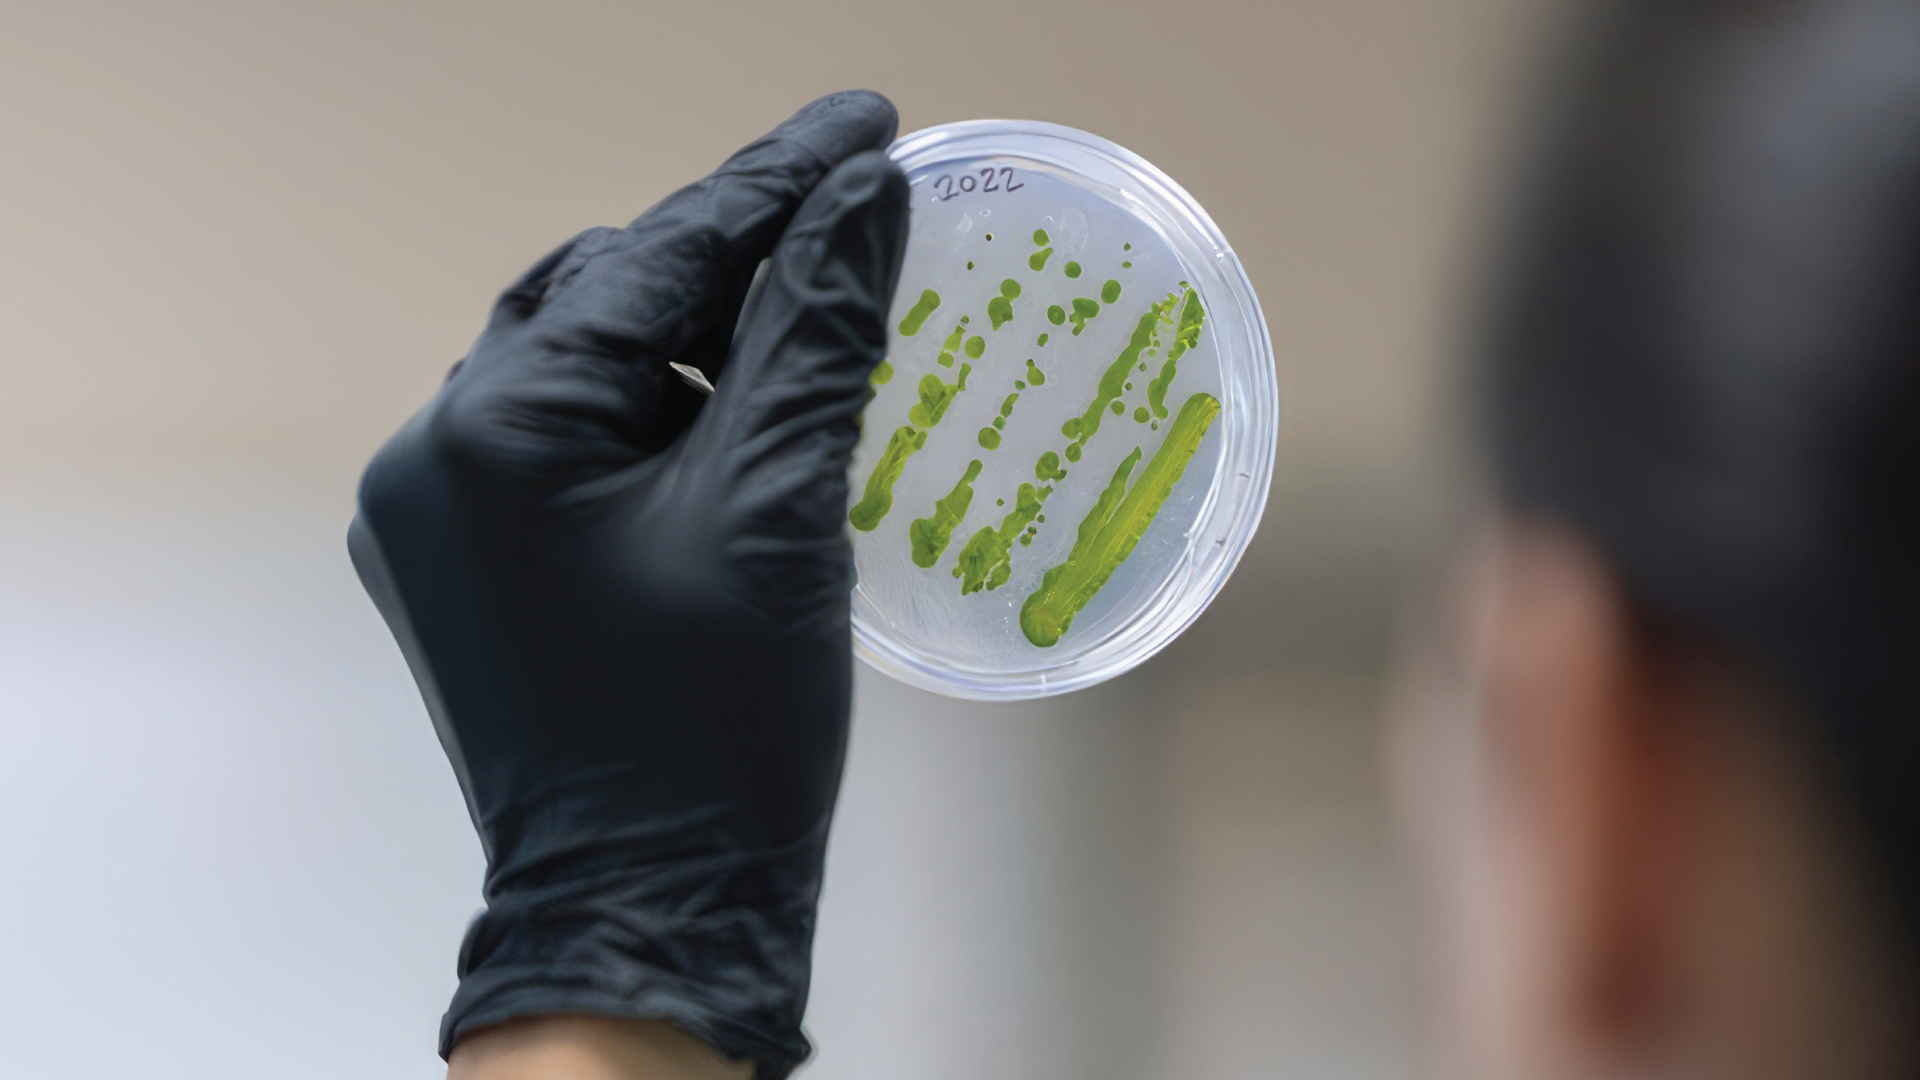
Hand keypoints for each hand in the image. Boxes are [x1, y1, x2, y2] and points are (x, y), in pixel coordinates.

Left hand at [348, 91, 907, 1078]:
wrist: (649, 910)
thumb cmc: (713, 732)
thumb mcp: (780, 511)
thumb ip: (817, 335)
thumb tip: (866, 198)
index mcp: (495, 430)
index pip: (658, 257)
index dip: (777, 185)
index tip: (868, 127)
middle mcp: (436, 457)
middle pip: (602, 299)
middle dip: (725, 257)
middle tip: (844, 225)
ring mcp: (440, 519)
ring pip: (581, 371)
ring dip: (689, 338)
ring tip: (805, 322)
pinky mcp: (472, 571)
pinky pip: (564, 446)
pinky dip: (654, 415)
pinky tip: (737, 415)